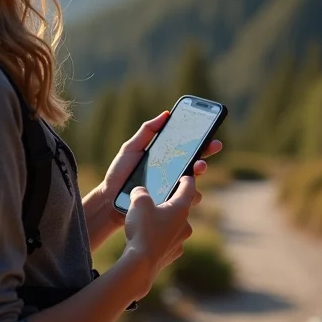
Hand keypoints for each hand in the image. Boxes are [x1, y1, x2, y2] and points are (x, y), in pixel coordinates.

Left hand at [99, 111, 222, 222]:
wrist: (109, 197)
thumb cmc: (120, 172)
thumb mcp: (131, 148)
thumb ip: (147, 131)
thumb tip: (166, 114)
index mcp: (165, 159)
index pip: (187, 150)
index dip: (201, 143)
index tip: (211, 135)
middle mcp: (172, 175)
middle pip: (195, 165)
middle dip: (206, 155)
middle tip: (212, 147)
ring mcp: (171, 191)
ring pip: (193, 184)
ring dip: (199, 173)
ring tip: (198, 167)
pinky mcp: (168, 206)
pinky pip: (184, 203)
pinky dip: (189, 196)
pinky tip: (187, 189)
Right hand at [120, 175, 196, 298]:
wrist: (141, 264)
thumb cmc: (143, 229)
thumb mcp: (138, 202)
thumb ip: (140, 192)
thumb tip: (139, 191)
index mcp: (180, 208)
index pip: (188, 189)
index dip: (187, 180)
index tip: (187, 175)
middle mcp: (184, 225)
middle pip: (181, 209)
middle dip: (171, 204)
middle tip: (159, 200)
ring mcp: (179, 241)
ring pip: (174, 227)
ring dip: (165, 222)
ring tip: (148, 222)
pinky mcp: (172, 255)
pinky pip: (167, 241)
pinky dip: (160, 238)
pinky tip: (147, 239)